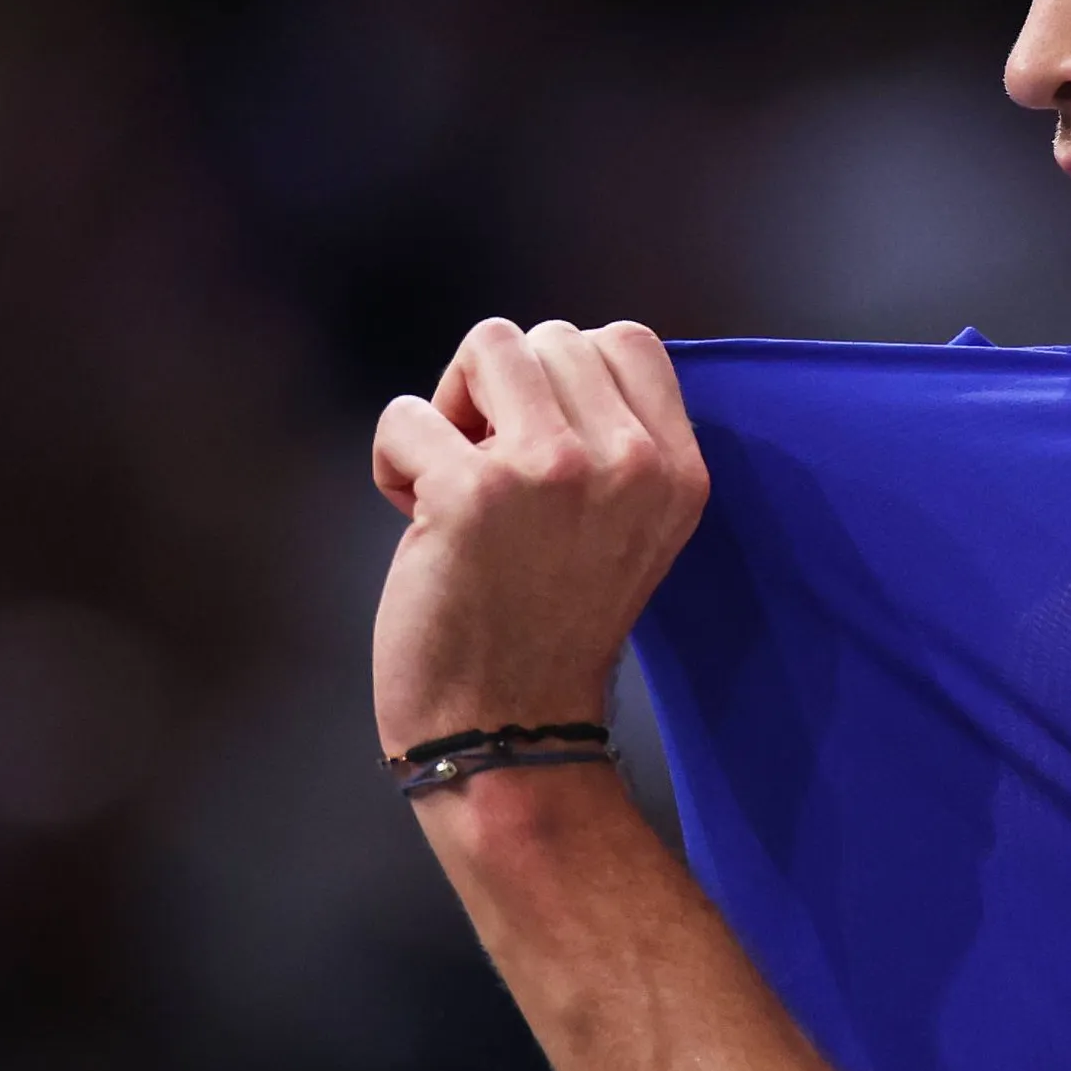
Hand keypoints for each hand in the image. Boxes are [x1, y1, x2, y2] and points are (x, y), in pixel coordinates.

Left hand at [369, 318, 709, 757]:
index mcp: (677, 471)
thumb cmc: (544, 625)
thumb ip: (609, 442)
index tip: (537, 444)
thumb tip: (538, 359)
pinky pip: (405, 414)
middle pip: (548, 337)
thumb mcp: (623, 526)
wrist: (505, 733)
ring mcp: (554, 470)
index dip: (563, 376)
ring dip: (452, 408)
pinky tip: (413, 519)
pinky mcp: (474, 491)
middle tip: (490, 478)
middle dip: (502, 394)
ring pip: (489, 344)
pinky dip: (393, 461)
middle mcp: (629, 462)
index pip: (626, 340)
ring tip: (453, 481)